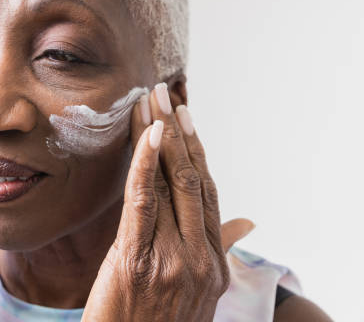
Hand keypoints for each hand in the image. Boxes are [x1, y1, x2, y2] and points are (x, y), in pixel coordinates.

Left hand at [82, 84, 253, 320]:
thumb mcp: (197, 291)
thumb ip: (220, 249)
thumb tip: (247, 221)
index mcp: (214, 262)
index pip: (206, 193)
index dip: (195, 151)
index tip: (185, 118)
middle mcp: (200, 257)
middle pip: (191, 180)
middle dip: (177, 132)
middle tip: (164, 94)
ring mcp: (174, 260)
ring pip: (170, 184)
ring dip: (159, 136)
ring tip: (150, 101)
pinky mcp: (138, 260)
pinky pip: (143, 202)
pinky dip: (145, 164)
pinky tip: (146, 134)